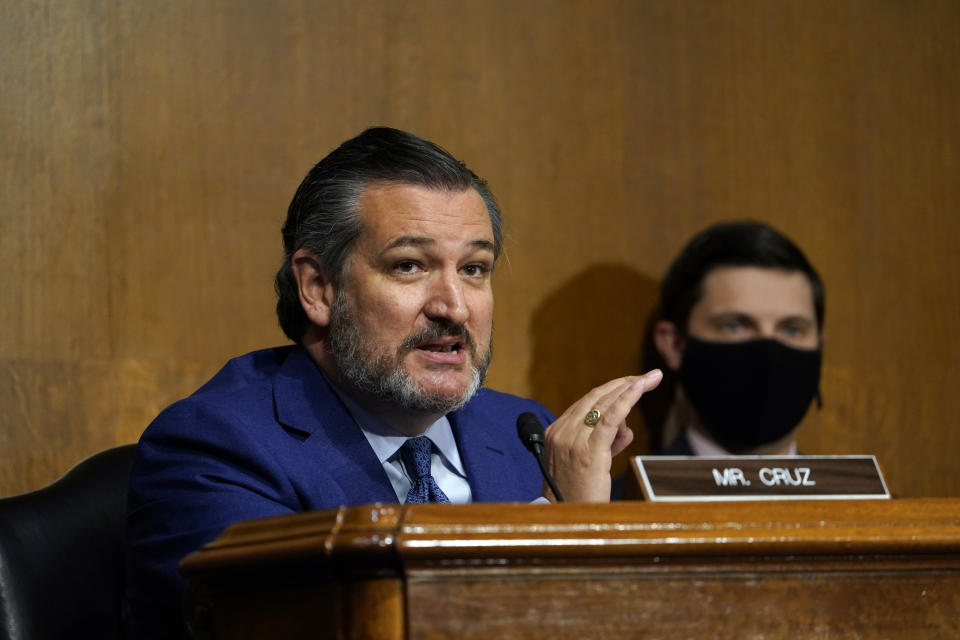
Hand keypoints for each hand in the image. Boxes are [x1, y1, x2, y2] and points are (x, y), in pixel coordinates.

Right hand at [543, 370, 662, 501]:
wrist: (567, 521)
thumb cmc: (578, 497)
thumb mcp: (589, 464)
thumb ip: (605, 443)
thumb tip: (626, 428)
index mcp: (556, 433)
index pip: (587, 402)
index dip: (612, 390)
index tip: (632, 382)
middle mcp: (561, 432)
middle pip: (596, 397)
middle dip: (624, 383)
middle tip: (648, 376)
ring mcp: (573, 440)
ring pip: (604, 403)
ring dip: (630, 387)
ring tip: (650, 379)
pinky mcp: (589, 451)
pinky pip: (610, 417)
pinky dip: (627, 398)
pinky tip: (640, 386)